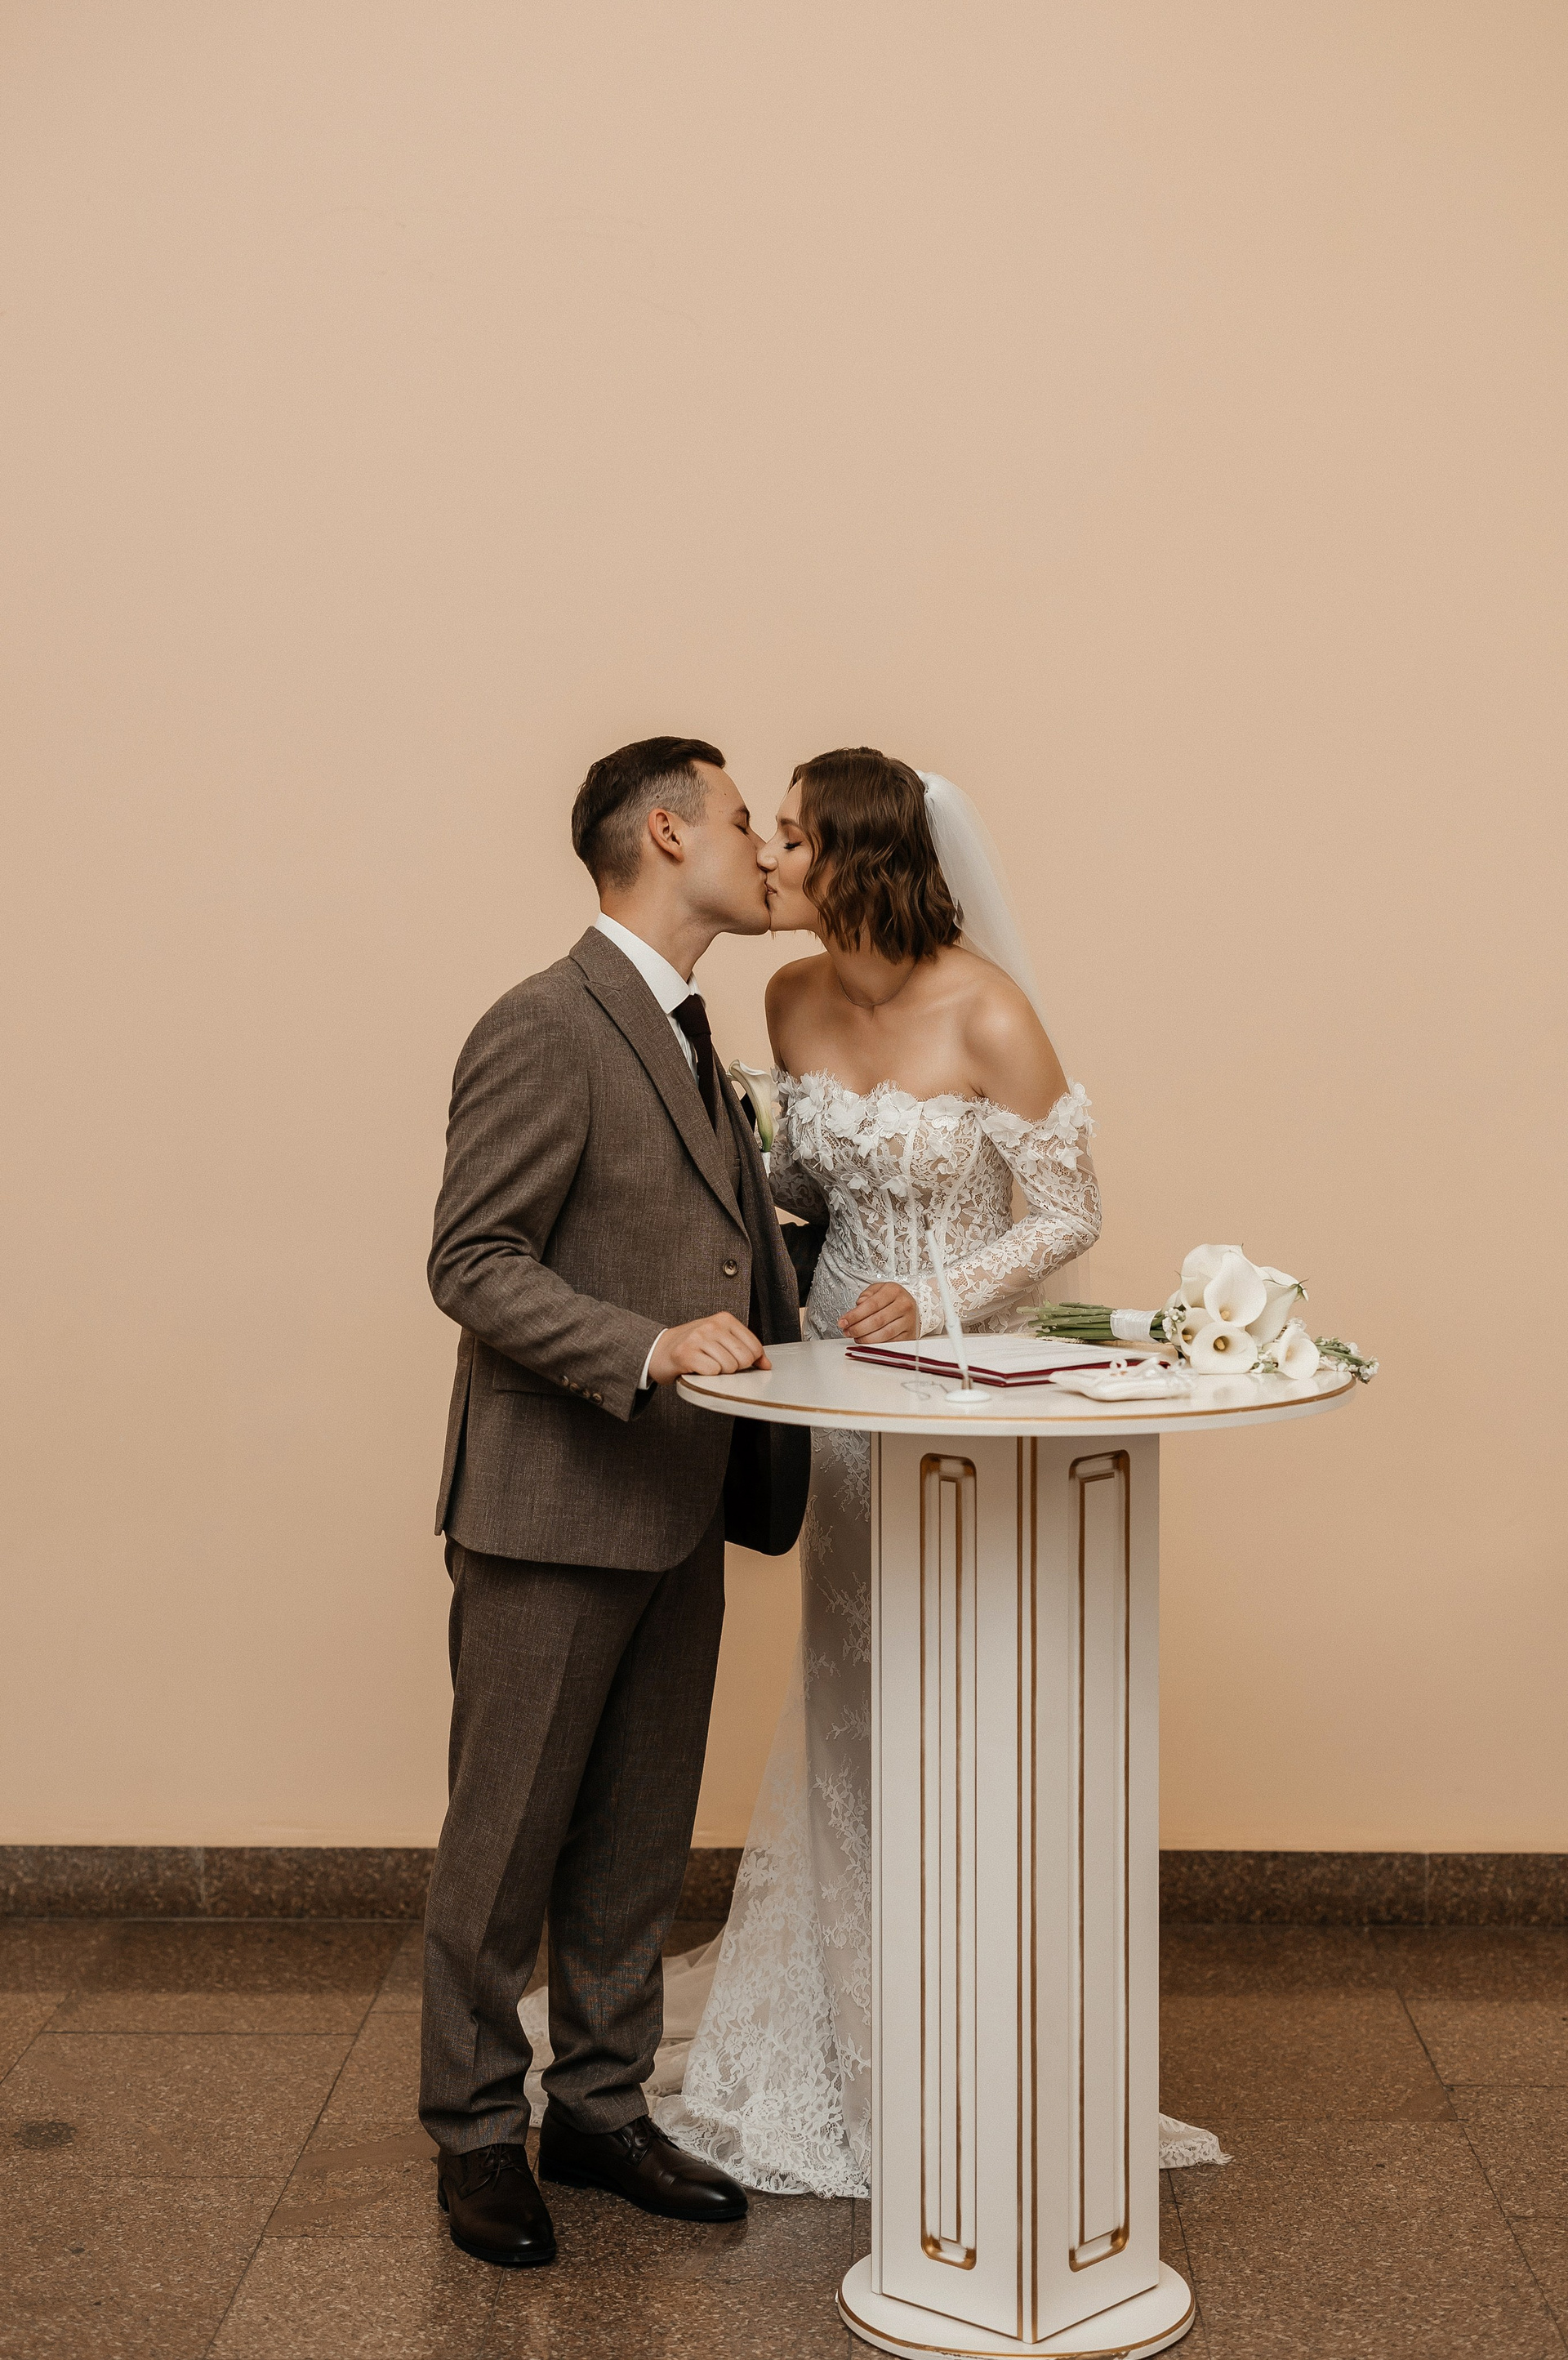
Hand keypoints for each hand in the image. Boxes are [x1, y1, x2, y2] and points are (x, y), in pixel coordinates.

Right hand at [649, 1315, 771, 1383]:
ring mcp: (698, 1338)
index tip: (735, 1361)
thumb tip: (766, 1365)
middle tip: (717, 1363)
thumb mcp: (720, 1340)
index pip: (755, 1347)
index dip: (750, 1361)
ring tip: (706, 1364)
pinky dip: (706, 1376)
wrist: (659, 1349)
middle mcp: (712, 1325)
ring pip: (729, 1367)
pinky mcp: (686, 1353)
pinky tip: (697, 1368)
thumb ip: (745, 1348)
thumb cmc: (692, 1346)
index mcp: (724, 1319)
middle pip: (744, 1359)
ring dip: (719, 1373)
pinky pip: (712, 1372)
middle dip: (734, 1368)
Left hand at [839, 1282, 919, 1344]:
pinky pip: (891, 1343)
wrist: (912, 1305)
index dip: (855, 1315)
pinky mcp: (910, 1335)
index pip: (871, 1305)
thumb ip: (866, 1295)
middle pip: (877, 1321)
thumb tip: (859, 1305)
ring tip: (855, 1337)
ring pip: (884, 1334)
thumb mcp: (878, 1289)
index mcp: (894, 1291)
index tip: (844, 1321)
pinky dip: (876, 1344)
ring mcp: (908, 1321)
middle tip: (847, 1331)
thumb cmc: (893, 1297)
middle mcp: (904, 1305)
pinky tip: (867, 1341)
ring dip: (865, 1338)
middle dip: (858, 1328)